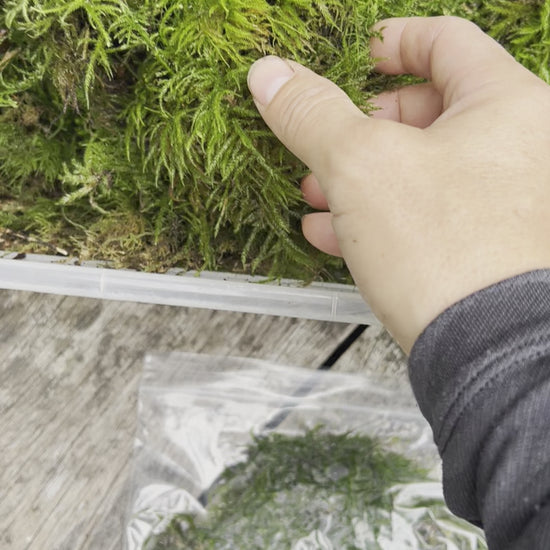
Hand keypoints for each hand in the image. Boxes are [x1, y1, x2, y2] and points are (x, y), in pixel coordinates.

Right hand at [247, 16, 549, 352]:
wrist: (482, 349)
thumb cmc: (444, 250)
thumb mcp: (359, 165)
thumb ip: (312, 113)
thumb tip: (270, 75)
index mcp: (505, 105)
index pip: (444, 42)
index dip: (386, 44)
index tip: (349, 59)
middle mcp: (517, 149)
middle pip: (425, 111)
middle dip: (360, 128)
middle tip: (321, 142)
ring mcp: (501, 201)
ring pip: (418, 168)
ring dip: (359, 177)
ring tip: (316, 193)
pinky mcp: (482, 244)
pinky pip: (423, 213)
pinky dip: (377, 216)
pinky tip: (334, 233)